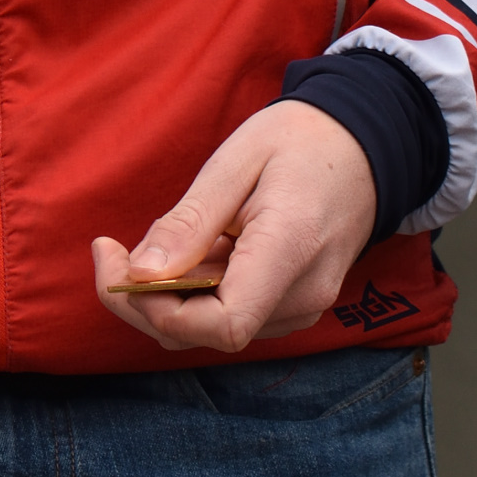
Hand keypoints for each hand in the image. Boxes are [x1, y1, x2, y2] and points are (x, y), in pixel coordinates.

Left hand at [91, 100, 378, 356]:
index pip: (222, 324)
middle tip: (111, 249)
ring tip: (162, 241)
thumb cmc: (300, 142)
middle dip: (144, 302)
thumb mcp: (236, 161)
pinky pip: (231, 316)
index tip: (117, 261)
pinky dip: (195, 293)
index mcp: (291, 249)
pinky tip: (194, 251)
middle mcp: (303, 295)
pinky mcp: (294, 306)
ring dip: (168, 297)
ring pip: (212, 330)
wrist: (365, 147)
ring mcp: (303, 307)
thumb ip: (190, 222)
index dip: (157, 308)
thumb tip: (139, 274)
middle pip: (205, 333)